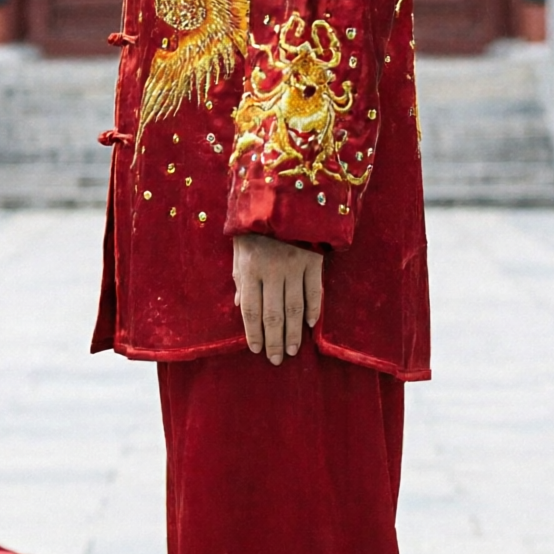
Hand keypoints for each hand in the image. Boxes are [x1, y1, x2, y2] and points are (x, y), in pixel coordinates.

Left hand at [233, 232, 324, 363]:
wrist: (282, 194)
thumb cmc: (255, 225)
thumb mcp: (239, 249)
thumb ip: (240, 277)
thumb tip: (241, 306)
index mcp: (250, 269)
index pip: (251, 311)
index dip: (253, 333)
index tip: (256, 350)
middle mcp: (272, 271)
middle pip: (273, 315)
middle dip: (274, 341)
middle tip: (277, 360)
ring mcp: (294, 266)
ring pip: (294, 308)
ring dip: (293, 332)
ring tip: (292, 350)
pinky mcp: (313, 260)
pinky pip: (314, 291)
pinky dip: (313, 309)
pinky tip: (310, 325)